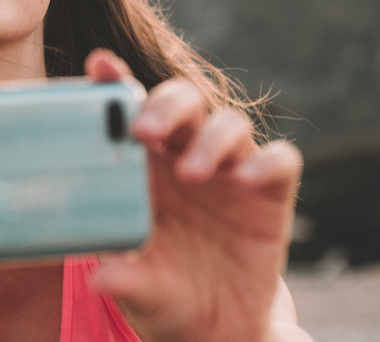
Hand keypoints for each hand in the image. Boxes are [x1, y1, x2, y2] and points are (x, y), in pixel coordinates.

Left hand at [84, 49, 305, 341]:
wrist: (218, 330)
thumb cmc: (166, 296)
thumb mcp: (140, 290)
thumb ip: (124, 277)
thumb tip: (99, 277)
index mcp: (143, 167)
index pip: (130, 111)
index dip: (116, 82)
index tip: (100, 65)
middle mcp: (184, 156)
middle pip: (181, 101)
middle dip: (163, 105)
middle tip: (143, 132)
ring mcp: (229, 170)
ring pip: (228, 122)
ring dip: (210, 139)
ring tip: (191, 173)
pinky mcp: (269, 193)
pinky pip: (280, 160)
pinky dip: (265, 163)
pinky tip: (244, 182)